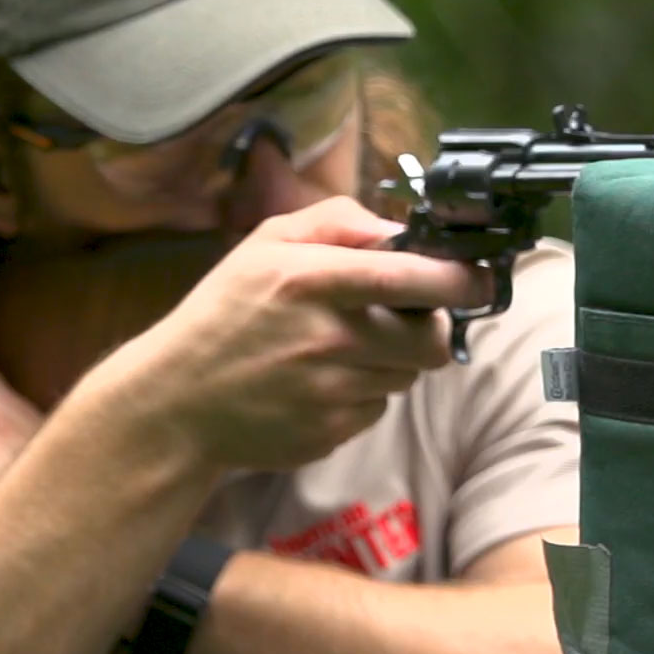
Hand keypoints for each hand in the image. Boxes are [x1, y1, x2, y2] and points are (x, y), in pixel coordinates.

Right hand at [77, 197, 490, 473]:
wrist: (174, 403)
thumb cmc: (224, 314)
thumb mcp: (266, 244)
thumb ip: (337, 220)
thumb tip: (397, 228)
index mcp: (313, 280)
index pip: (412, 277)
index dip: (459, 280)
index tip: (479, 279)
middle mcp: (328, 337)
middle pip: (429, 340)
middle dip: (429, 328)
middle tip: (404, 319)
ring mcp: (331, 392)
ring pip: (407, 375)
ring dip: (392, 361)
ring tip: (341, 350)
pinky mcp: (331, 433)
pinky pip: (377, 409)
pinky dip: (362, 395)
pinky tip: (321, 384)